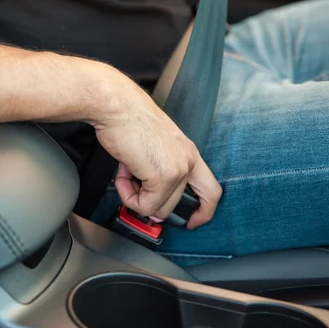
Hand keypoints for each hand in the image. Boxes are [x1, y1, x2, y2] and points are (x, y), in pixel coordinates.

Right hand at [94, 81, 221, 228]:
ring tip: (126, 172)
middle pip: (175, 205)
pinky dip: (127, 195)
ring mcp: (178, 170)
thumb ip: (158, 170)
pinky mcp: (163, 177)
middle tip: (133, 189)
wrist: (117, 106)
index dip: (204, 211)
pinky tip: (122, 173)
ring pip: (158, 208)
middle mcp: (188, 161)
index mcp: (188, 152)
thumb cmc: (129, 119)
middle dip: (150, 202)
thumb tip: (149, 198)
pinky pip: (144, 205)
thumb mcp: (155, 145)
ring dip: (135, 196)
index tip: (191, 221)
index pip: (211, 190)